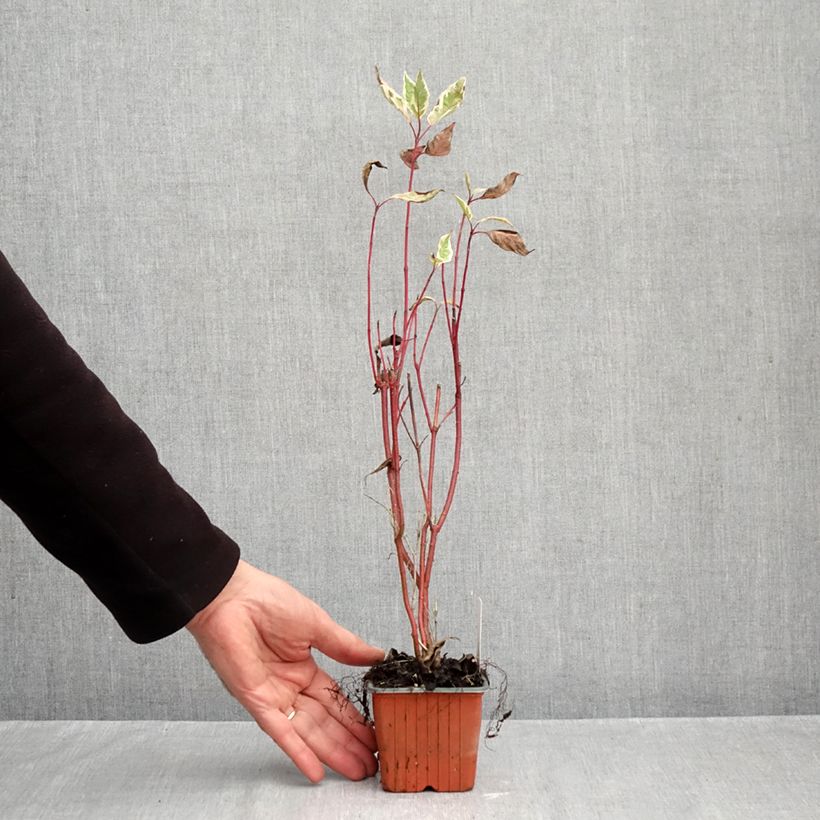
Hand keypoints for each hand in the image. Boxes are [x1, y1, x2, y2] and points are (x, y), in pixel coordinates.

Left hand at [186, 559, 383, 782]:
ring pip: (309, 731)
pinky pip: (280, 732)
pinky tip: (316, 770)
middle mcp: (290, 686)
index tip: (376, 733)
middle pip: (326, 721)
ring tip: (358, 770)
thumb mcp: (317, 624)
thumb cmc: (268, 601)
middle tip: (373, 762)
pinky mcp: (256, 702)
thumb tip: (377, 656)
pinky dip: (298, 752)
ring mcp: (274, 696)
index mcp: (304, 667)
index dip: (355, 718)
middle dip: (349, 743)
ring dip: (332, 752)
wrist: (232, 597)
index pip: (335, 700)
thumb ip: (345, 646)